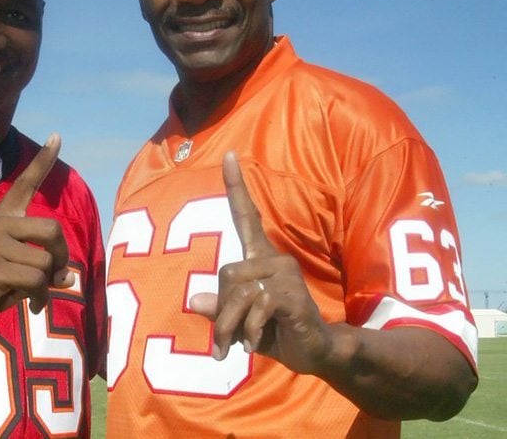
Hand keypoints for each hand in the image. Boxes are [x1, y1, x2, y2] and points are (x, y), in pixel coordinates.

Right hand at [0, 133, 72, 336]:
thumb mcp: (14, 272)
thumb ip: (42, 269)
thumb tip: (69, 277)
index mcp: (1, 219)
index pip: (25, 184)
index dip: (43, 161)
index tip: (57, 136)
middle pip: (52, 230)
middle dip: (60, 256)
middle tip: (55, 274)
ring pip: (45, 263)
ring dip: (46, 285)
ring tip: (32, 296)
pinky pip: (35, 281)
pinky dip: (40, 298)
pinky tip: (33, 306)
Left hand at [189, 151, 330, 374]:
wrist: (314, 352)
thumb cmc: (274, 332)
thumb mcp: (238, 322)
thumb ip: (219, 309)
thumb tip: (193, 299)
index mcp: (260, 258)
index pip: (245, 216)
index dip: (236, 187)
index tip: (228, 156)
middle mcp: (273, 259)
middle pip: (226, 273)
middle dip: (221, 310)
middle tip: (226, 338)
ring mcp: (285, 273)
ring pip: (238, 292)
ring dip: (231, 325)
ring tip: (238, 345)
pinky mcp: (292, 293)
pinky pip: (256, 306)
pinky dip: (248, 330)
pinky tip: (254, 343)